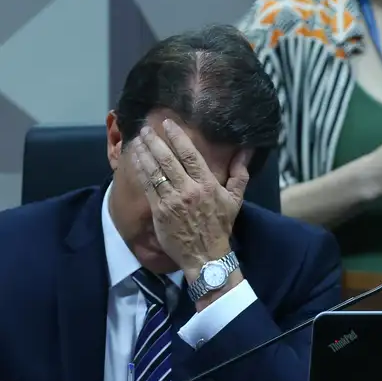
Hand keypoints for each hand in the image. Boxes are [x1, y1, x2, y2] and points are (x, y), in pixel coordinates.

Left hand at [129, 120, 247, 274]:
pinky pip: (147, 186)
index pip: (190, 155)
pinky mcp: (159, 211)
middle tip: (145, 128)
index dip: (177, 137)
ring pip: (155, 170)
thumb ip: (240, 173)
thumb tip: (246, 150)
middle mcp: (189, 190)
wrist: (206, 256)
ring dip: (144, 152)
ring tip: (138, 140)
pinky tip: (135, 159)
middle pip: (168, 159)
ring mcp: (172, 200)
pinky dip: (140, 170)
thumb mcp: (235, 200)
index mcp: (208, 185)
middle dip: (154, 141)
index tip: (168, 124)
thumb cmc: (221, 227)